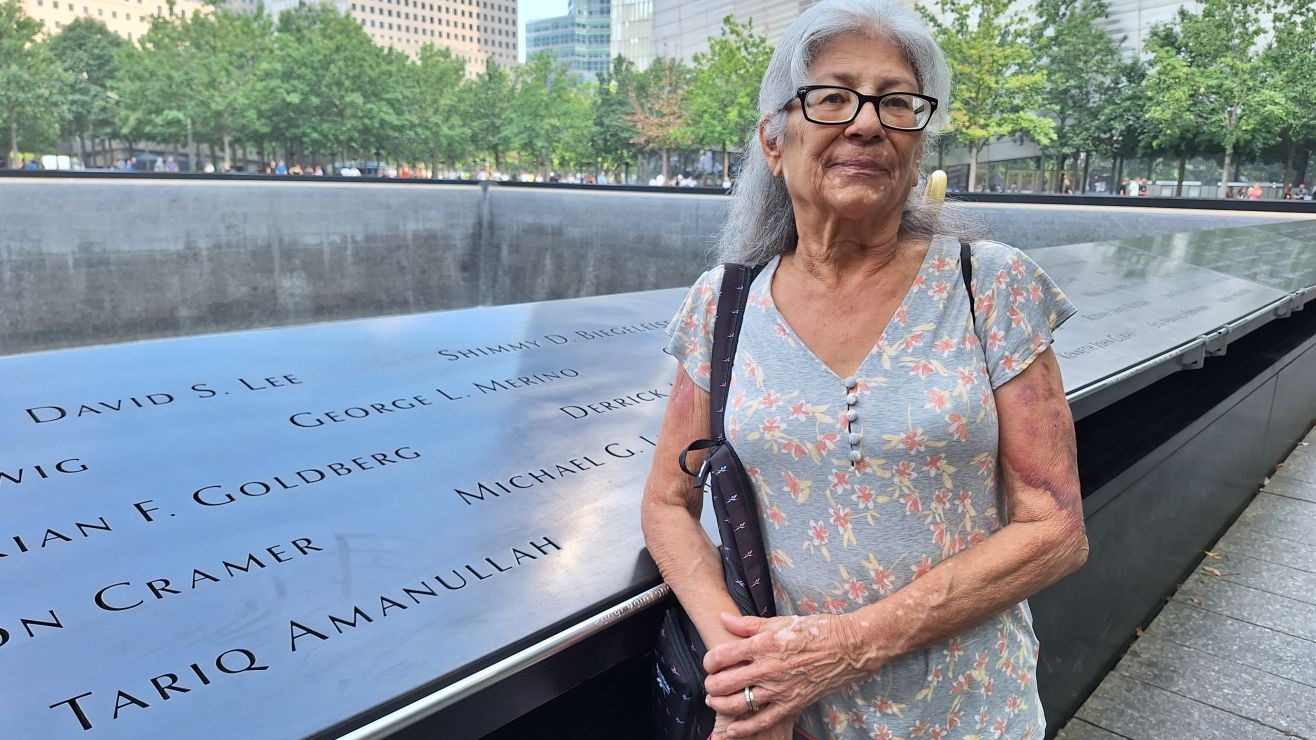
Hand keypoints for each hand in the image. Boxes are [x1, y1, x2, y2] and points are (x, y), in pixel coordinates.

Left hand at [704, 612, 873, 735]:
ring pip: (739, 703)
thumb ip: (748, 624)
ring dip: (720, 705)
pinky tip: (732, 731)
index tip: (709, 663)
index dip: (709, 661)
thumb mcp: (780, 621)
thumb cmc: (814, 630)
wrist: (847, 648)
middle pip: (726, 682)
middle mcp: (768, 668)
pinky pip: (762, 721)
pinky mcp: (791, 704)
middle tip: (709, 684)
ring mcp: (779, 689)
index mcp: (763, 644)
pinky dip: (744, 728)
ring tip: (714, 701)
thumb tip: (722, 617)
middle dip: (711, 685)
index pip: (722, 655)